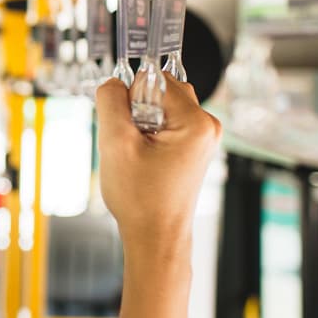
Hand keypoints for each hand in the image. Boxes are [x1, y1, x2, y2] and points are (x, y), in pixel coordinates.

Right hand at [95, 71, 221, 247]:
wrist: (155, 237)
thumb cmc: (141, 200)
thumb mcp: (115, 143)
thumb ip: (111, 102)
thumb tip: (113, 82)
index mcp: (196, 122)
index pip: (155, 80)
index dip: (131, 99)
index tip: (127, 129)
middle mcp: (206, 126)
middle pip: (161, 90)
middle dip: (137, 109)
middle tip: (131, 144)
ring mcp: (201, 137)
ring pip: (161, 106)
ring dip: (140, 122)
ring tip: (137, 153)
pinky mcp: (193, 146)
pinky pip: (165, 122)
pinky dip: (148, 133)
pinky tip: (143, 158)